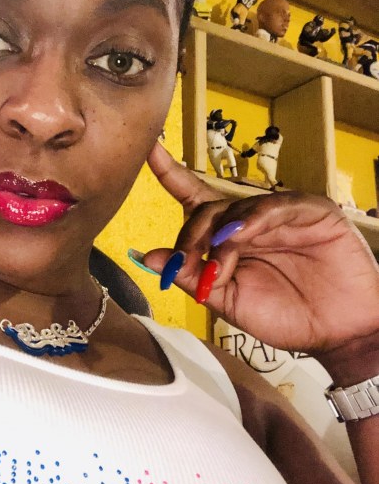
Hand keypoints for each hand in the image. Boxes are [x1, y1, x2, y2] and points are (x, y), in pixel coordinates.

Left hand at [145, 143, 378, 376]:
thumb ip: (190, 276)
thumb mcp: (226, 299)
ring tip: (220, 264)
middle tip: (188, 263)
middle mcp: (251, 220)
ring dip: (221, 235)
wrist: (336, 335)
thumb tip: (147, 256)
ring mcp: (281, 213)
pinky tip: (241, 237)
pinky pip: (275, 207)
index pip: (193, 199)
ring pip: (238, 206)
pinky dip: (253, 221)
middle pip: (208, 208)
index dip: (170, 172)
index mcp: (228, 238)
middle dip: (192, 235)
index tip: (148, 148)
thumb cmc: (284, 317)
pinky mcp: (311, 211)